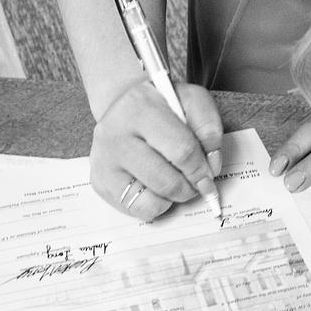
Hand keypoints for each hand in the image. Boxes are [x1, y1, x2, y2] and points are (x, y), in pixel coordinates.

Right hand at [90, 79, 223, 219]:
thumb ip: (208, 127)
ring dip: (173, 197)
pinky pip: (137, 209)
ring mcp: (103, 159)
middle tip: (195, 182)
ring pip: (151, 199)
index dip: (201, 169)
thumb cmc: (163, 107)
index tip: (209, 176)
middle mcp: (114, 133)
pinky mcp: (99, 181)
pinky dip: (155, 205)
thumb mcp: (191, 101)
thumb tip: (211, 165)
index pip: (181, 150)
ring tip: (175, 181)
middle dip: (189, 187)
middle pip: (166, 180)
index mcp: (139, 106)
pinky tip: (156, 186)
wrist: (127, 109)